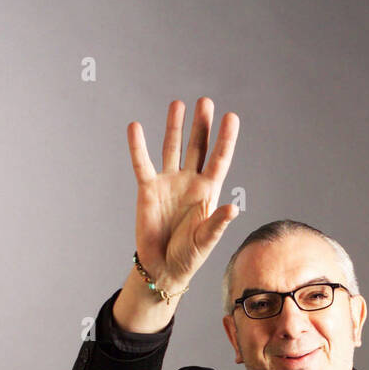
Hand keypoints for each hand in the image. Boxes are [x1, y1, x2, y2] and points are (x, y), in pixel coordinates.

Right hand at [127, 96, 240, 293]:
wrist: (163, 268)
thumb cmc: (189, 256)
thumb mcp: (206, 241)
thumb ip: (217, 223)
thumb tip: (233, 208)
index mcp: (209, 193)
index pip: (219, 160)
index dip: (226, 139)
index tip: (231, 116)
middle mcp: (190, 183)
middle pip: (198, 147)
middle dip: (202, 125)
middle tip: (205, 101)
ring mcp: (169, 183)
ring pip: (172, 148)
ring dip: (175, 127)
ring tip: (178, 104)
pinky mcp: (148, 189)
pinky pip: (142, 163)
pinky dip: (138, 146)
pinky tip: (135, 127)